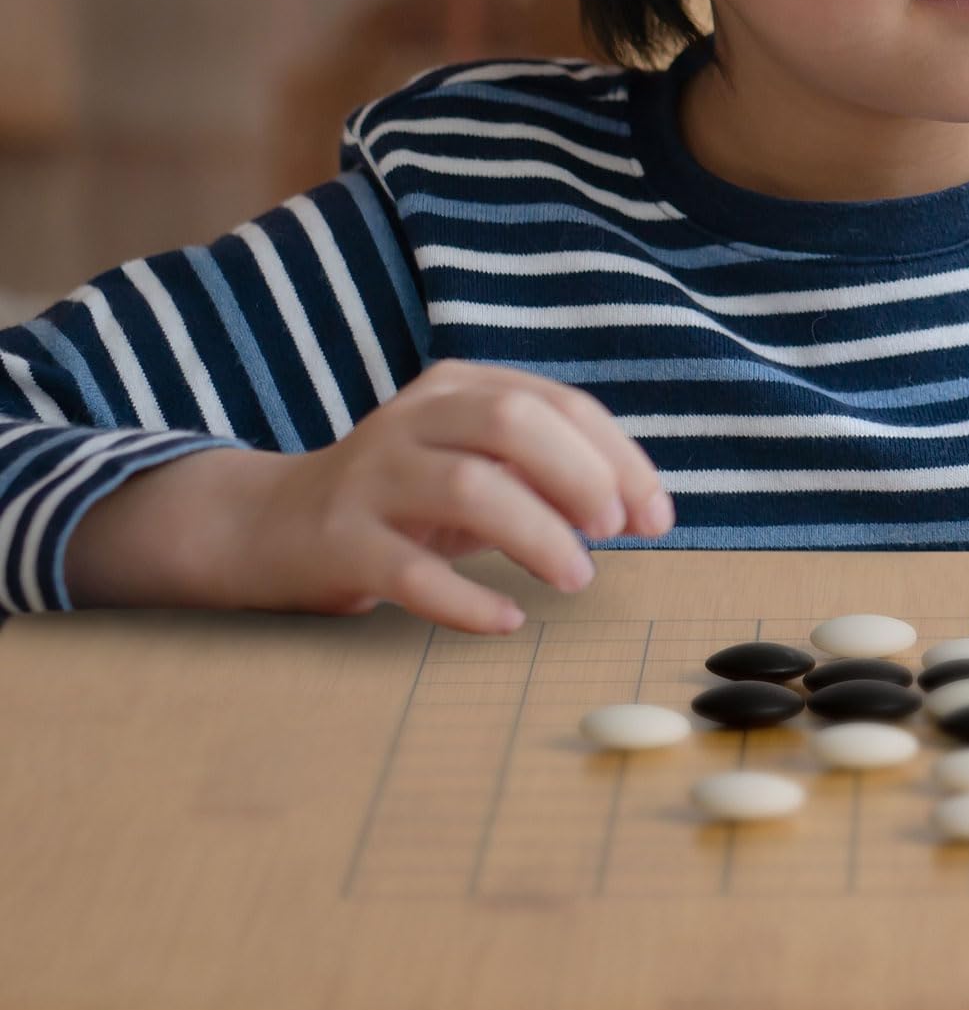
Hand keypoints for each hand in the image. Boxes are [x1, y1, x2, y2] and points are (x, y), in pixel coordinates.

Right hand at [235, 359, 673, 632]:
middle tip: (613, 530)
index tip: (656, 515)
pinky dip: (466, 599)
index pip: (556, 404)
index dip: (618, 457)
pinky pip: (409, 573)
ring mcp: (372, 477)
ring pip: (467, 488)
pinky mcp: (339, 543)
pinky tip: (506, 621)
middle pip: (511, 422)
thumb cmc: (405, 497)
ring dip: (537, 534)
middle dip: (580, 474)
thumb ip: (545, 473)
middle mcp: (414, 419)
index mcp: (458, 388)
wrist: (270, 525)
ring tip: (576, 577)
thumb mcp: (474, 465)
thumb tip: (637, 507)